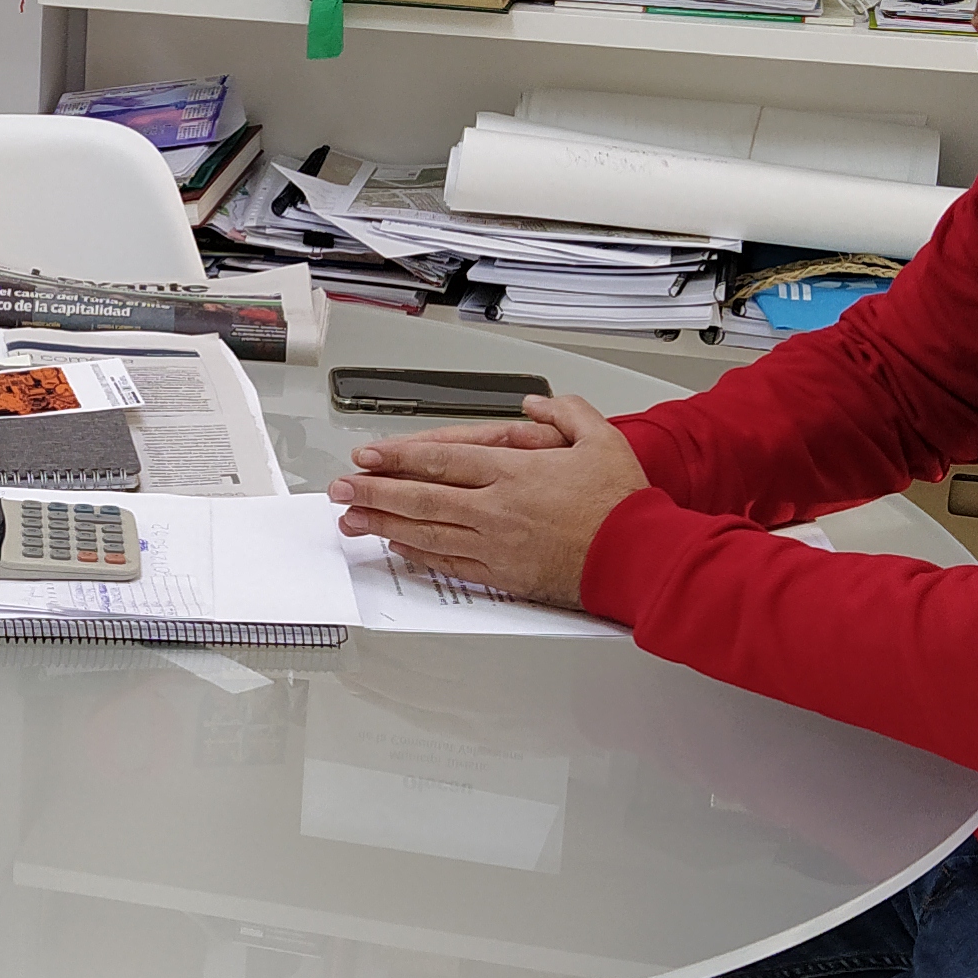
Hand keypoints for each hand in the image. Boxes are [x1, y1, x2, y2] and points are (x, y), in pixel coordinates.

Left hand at [328, 393, 647, 606]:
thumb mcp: (601, 437)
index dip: (397, 458)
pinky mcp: (503, 575)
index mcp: (514, 472)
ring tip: (351, 521)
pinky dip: (419, 555)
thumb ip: (565, 411)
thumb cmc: (622, 502)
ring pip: (426, 533)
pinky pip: (450, 564)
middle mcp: (496, 508)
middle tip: (340, 490)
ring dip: (384, 526)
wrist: (638, 554)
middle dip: (373, 492)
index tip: (366, 457)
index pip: (441, 461)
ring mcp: (496, 545)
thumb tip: (536, 402)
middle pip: (421, 498)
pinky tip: (398, 548)